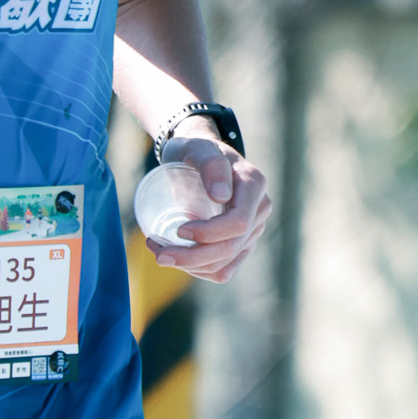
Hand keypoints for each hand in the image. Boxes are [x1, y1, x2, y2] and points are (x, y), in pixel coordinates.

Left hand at [143, 138, 271, 284]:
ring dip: (191, 267)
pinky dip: (199, 271)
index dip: (210, 234)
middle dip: (193, 257)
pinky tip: (177, 259)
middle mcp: (259, 210)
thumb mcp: (198, 147)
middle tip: (159, 254)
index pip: (239, 223)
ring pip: (225, 264)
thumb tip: (221, 196)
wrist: (197, 157)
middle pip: (231, 248)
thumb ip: (210, 164)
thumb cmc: (195, 148)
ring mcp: (252, 229)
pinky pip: (223, 270)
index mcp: (254, 186)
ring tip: (160, 253)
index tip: (179, 230)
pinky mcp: (240, 244)